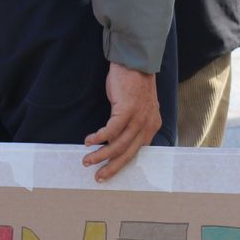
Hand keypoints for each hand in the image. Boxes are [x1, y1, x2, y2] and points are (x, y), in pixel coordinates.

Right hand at [83, 62, 162, 181]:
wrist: (135, 63)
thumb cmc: (133, 84)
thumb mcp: (140, 108)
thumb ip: (134, 124)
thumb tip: (120, 139)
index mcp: (152, 126)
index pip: (137, 151)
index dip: (122, 163)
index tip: (109, 171)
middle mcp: (147, 125)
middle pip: (128, 153)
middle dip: (111, 167)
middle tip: (98, 176)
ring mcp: (138, 118)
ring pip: (118, 145)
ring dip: (101, 154)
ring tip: (87, 160)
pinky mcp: (127, 110)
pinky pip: (111, 130)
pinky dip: (99, 138)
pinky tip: (89, 141)